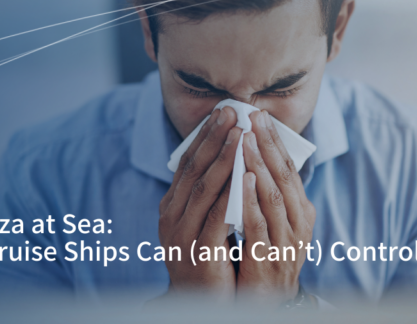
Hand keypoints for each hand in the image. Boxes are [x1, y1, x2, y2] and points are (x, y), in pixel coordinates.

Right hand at [157, 107, 241, 301]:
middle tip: (230, 112)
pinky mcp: (200, 252)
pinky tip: (245, 175)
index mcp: (172, 207)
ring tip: (239, 134)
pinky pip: (215, 217)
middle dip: (213, 139)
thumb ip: (209, 194)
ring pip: (202, 189)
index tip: (222, 112)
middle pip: (193, 169)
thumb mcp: (202, 222)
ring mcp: (183, 235)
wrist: (201, 304)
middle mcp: (172, 217)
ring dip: (222, 159)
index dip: (204, 137)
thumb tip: (229, 157)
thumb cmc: (209, 258)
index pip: (187, 163)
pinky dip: (229, 193)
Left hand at [237, 110, 315, 305]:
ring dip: (259, 166)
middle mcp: (299, 223)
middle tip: (255, 117)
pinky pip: (260, 225)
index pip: (289, 169)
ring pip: (274, 196)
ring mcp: (286, 241)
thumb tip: (255, 157)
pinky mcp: (269, 258)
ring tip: (246, 139)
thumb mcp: (276, 222)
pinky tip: (243, 180)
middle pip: (285, 177)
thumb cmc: (268, 257)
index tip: (260, 116)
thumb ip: (270, 194)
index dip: (275, 142)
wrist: (268, 302)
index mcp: (301, 211)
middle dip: (269, 145)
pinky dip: (252, 201)